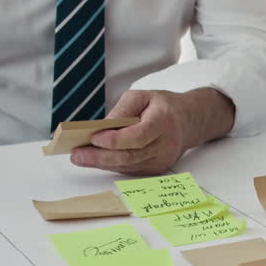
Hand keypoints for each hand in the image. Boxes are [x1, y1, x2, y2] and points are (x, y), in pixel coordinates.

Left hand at [71, 87, 234, 174]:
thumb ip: (122, 110)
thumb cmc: (163, 107)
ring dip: (102, 163)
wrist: (188, 121)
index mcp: (163, 121)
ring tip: (80, 157)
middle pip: (130, 155)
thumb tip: (102, 127)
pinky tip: (96, 160)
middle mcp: (166, 144)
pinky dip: (112, 165)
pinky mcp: (158, 169)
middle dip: (100, 157)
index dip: (115, 140)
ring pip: (128, 166)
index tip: (94, 138)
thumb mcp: (142, 96)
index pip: (138, 136)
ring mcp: (163, 160)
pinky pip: (131, 169)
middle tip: (77, 155)